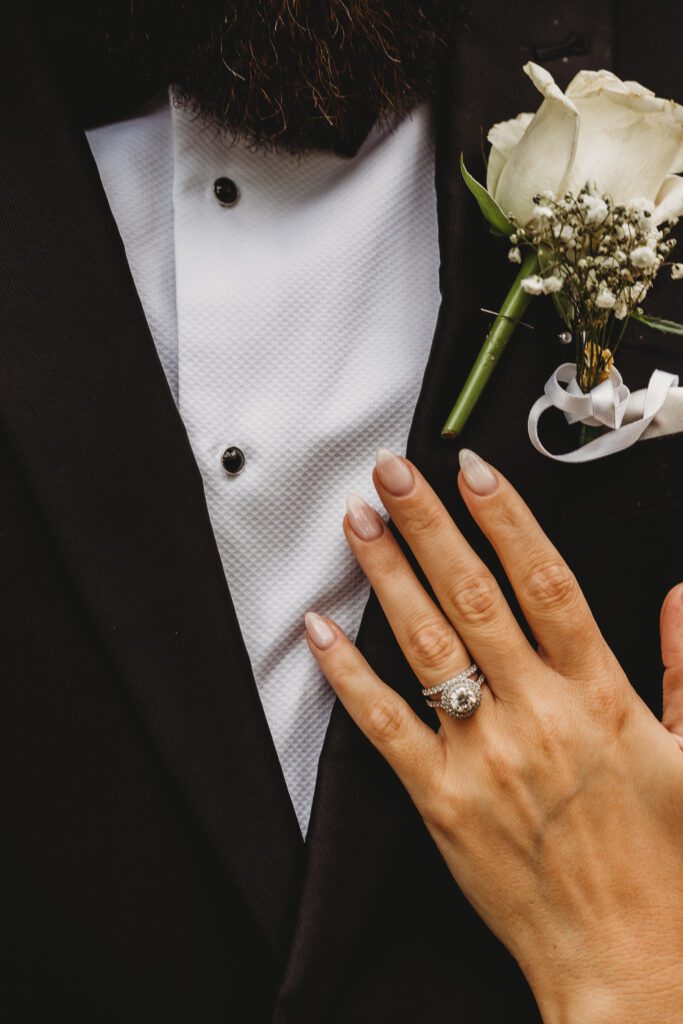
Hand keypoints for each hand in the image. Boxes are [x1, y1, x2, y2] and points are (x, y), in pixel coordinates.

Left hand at [304, 447, 682, 1023]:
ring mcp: (484, 755)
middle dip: (430, 526)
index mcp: (600, 697)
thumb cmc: (667, 863)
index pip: (547, 584)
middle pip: (474, 597)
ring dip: (388, 576)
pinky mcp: (442, 800)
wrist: (630, 961)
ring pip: (427, 644)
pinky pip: (384, 725)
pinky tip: (321, 629)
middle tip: (393, 473)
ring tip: (360, 523)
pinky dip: (348, 674)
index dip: (509, 520)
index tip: (474, 471)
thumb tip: (680, 598)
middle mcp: (538, 715)